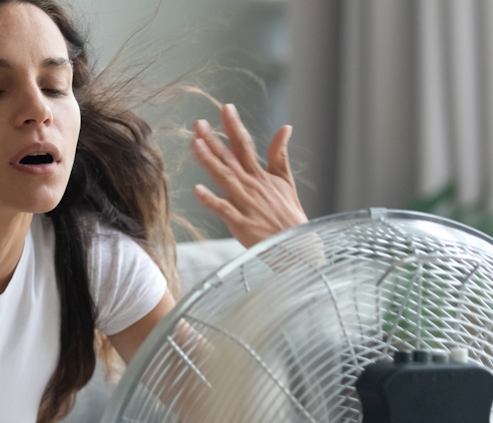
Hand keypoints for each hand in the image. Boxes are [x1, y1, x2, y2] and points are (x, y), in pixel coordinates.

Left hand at [190, 104, 306, 247]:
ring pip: (224, 178)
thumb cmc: (289, 215)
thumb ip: (280, 155)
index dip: (234, 126)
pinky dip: (211, 200)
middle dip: (214, 140)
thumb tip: (285, 127)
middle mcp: (251, 185)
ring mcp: (245, 204)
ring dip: (210, 162)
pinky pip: (223, 209)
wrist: (297, 245)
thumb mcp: (287, 181)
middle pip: (230, 158)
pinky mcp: (240, 223)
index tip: (225, 108)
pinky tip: (197, 189)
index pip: (245, 145)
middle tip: (198, 123)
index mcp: (260, 175)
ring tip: (195, 144)